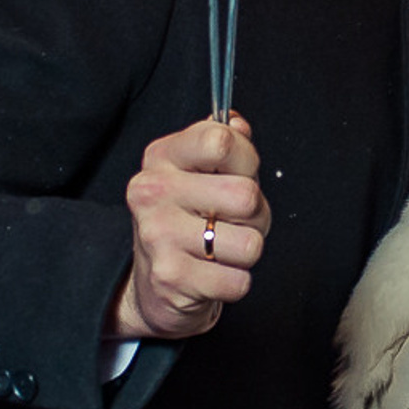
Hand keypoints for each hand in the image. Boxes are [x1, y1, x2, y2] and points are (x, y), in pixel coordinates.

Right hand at [108, 114, 270, 341]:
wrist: (157, 283)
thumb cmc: (190, 220)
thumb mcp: (204, 173)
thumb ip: (227, 144)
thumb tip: (238, 125)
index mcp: (162, 156)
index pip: (222, 141)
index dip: (247, 160)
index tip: (238, 174)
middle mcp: (152, 191)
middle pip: (246, 195)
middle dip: (255, 214)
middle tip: (232, 221)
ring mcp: (157, 235)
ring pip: (249, 243)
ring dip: (246, 251)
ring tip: (222, 248)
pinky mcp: (170, 277)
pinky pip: (239, 281)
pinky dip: (235, 282)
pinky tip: (212, 273)